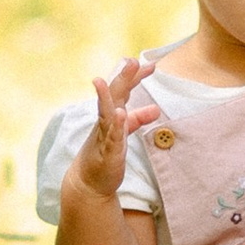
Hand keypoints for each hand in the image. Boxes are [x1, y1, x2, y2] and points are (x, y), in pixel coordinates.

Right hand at [66, 56, 155, 199]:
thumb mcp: (123, 134)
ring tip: (103, 81)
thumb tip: (156, 108)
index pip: (122, 91)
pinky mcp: (108, 153)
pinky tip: (121, 114)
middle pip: (113, 96)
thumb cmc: (105, 155)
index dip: (134, 77)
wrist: (89, 182)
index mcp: (110, 115)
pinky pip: (112, 138)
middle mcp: (105, 122)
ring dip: (106, 97)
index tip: (150, 64)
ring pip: (105, 113)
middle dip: (122, 78)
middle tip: (133, 61)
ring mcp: (104, 136)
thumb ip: (137, 119)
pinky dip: (117, 126)